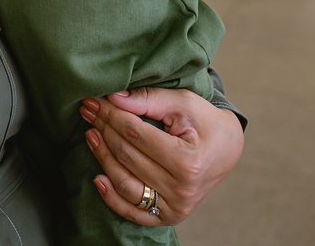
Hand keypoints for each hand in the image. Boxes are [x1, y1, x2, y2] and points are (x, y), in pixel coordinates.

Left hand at [78, 87, 244, 225]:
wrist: (227, 149)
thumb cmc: (205, 122)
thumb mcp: (183, 103)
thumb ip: (148, 99)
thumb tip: (113, 97)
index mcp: (188, 161)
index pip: (136, 135)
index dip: (111, 115)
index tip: (94, 100)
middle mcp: (182, 189)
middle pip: (127, 157)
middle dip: (104, 130)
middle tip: (87, 111)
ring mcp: (175, 207)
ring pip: (125, 184)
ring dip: (102, 158)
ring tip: (90, 134)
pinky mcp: (169, 216)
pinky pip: (133, 212)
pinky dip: (111, 198)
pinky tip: (97, 177)